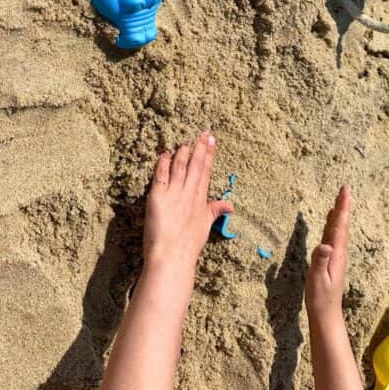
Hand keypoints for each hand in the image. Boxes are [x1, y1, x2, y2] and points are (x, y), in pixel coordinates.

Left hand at [143, 132, 232, 280]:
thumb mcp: (205, 226)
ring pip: (179, 167)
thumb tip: (230, 205)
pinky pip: (161, 174)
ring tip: (185, 140)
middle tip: (203, 132)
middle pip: (195, 166)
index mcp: (200, 200)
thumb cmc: (188, 246)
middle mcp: (188, 193)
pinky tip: (164, 153)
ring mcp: (174, 193)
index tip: (211, 141)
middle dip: (199, 148)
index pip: (205, 172)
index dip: (208, 156)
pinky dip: (162, 163)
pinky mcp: (158, 196)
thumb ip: (215, 211)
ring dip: (183, 152)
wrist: (172, 257)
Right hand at [306, 185, 349, 322]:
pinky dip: (334, 224)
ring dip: (339, 214)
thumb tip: (325, 245)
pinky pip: (334, 236)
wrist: (326, 314)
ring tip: (339, 201)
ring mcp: (336, 256)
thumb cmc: (320, 298)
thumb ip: (320, 261)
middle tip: (344, 189)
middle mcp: (338, 252)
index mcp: (336, 253)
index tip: (344, 190)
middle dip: (342, 206)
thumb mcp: (317, 279)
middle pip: (341, 224)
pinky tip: (331, 222)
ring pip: (338, 230)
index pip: (339, 225)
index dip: (341, 207)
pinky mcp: (332, 260)